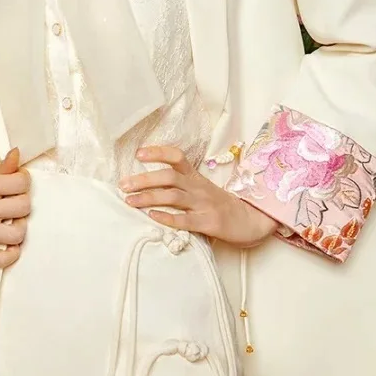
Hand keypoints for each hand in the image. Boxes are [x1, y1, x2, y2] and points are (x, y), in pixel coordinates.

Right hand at [0, 147, 30, 268]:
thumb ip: (1, 166)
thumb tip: (18, 155)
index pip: (21, 183)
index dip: (24, 180)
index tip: (17, 182)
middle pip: (23, 207)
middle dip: (22, 201)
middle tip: (13, 200)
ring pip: (17, 233)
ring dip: (19, 226)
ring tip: (11, 220)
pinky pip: (2, 260)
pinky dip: (11, 254)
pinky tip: (8, 242)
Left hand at [119, 145, 278, 248]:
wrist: (252, 220)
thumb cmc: (220, 204)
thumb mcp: (202, 188)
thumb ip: (181, 183)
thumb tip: (148, 181)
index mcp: (196, 177)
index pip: (177, 157)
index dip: (158, 152)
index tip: (139, 154)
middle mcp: (198, 187)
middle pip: (168, 177)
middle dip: (143, 179)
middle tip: (123, 184)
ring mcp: (204, 204)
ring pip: (173, 197)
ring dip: (148, 197)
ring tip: (129, 201)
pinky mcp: (209, 222)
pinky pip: (185, 220)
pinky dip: (167, 218)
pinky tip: (152, 216)